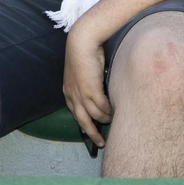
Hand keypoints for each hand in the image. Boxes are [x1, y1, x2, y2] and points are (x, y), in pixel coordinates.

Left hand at [62, 19, 111, 148]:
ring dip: (105, 121)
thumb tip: (99, 90)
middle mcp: (72, 96)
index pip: (75, 113)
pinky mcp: (90, 91)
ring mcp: (81, 95)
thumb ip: (88, 82)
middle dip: (92, 134)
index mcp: (69, 91)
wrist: (82, 41)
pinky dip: (109, 112)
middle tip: (100, 143)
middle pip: (82, 121)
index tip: (89, 130)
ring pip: (94, 116)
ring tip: (114, 122)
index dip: (83, 123)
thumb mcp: (83, 70)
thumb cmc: (84, 51)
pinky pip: (102, 107)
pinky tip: (115, 113)